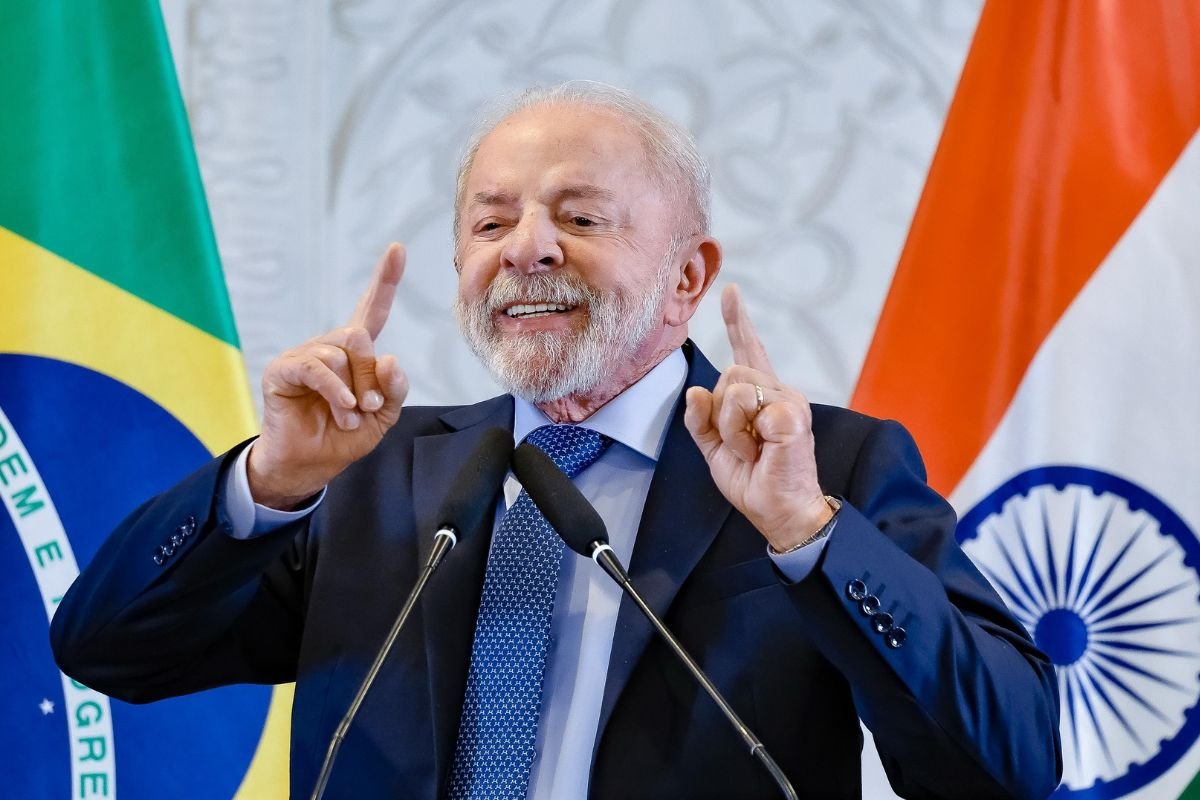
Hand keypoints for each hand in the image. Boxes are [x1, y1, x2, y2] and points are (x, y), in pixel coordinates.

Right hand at [248, 244, 410, 508]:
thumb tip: (390, 360)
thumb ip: (393, 390)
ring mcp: (304, 356)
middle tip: (369, 408)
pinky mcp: (283, 370)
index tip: (397, 248)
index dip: (385, 280)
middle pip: (360, 337)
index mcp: (356, 354)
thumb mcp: (382, 417)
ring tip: (350, 417)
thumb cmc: (343, 437)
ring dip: (354, 392)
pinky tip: (344, 409)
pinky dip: (336, 390)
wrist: (309, 466)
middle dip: (371, 376)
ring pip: (340, 353)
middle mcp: (329, 347)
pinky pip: (316, 368)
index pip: (372, 309)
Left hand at [683, 285, 833, 550]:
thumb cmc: (756, 482)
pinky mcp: (793, 415)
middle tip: (742, 445)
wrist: (779, 512)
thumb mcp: (716, 450)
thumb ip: (702, 420)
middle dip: (721, 414)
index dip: (739, 320)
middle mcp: (780, 391)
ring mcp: (790, 401)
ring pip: (735, 388)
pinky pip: (750, 408)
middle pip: (730, 372)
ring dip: (732, 428)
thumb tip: (695, 391)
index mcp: (763, 396)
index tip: (730, 291)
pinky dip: (743, 437)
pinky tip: (762, 451)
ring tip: (752, 450)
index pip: (748, 351)